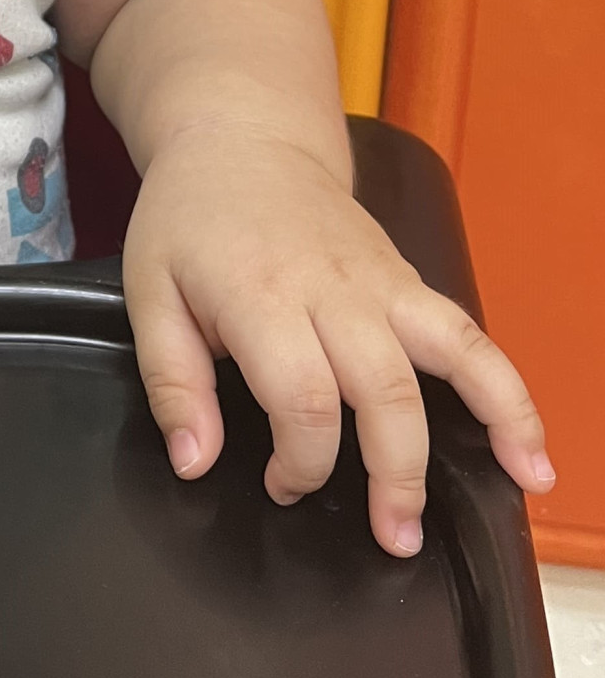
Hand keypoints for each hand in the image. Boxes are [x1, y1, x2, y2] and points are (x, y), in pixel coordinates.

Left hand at [122, 125, 554, 555]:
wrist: (244, 140)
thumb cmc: (191, 218)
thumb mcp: (149, 290)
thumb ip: (171, 381)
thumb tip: (194, 461)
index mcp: (261, 294)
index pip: (302, 396)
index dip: (300, 461)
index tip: (281, 485)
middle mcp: (333, 289)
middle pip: (383, 390)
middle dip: (393, 475)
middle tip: (391, 537)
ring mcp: (381, 282)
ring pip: (450, 355)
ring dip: (486, 426)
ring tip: (510, 488)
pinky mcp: (409, 281)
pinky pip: (470, 335)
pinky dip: (509, 390)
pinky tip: (528, 447)